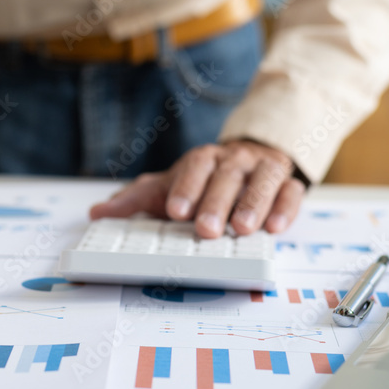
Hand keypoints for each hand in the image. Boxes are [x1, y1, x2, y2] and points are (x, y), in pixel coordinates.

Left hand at [89, 140, 304, 237]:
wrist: (250, 159)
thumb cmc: (205, 180)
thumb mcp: (169, 186)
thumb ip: (136, 200)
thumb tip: (97, 213)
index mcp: (203, 160)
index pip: (194, 168)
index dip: (185, 188)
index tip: (175, 211)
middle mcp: (234, 161)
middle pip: (226, 177)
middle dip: (216, 202)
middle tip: (206, 229)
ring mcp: (263, 170)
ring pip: (261, 181)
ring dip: (253, 204)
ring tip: (244, 229)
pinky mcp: (288, 184)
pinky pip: (291, 192)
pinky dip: (284, 208)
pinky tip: (276, 227)